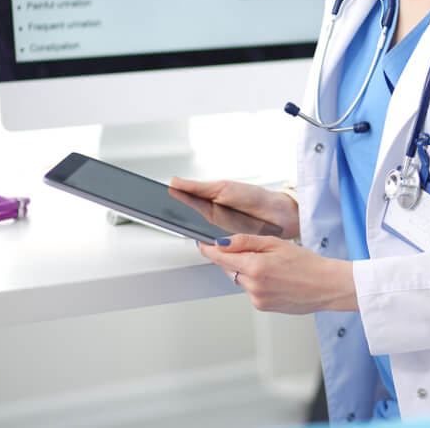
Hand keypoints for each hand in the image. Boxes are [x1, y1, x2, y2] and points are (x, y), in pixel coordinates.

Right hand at [169, 177, 299, 239]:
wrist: (279, 214)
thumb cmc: (253, 197)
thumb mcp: (223, 189)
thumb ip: (198, 188)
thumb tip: (174, 181)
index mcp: (206, 204)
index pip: (181, 206)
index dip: (167, 206)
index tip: (150, 203)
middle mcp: (209, 220)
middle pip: (187, 223)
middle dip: (176, 220)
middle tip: (162, 214)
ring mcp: (218, 234)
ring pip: (200, 238)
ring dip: (194, 235)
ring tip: (187, 227)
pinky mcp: (228, 246)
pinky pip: (215, 248)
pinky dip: (210, 246)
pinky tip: (207, 241)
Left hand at [199, 234, 357, 313]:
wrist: (327, 286)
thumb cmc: (307, 263)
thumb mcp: (276, 243)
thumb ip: (246, 242)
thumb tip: (222, 242)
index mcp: (255, 267)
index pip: (220, 257)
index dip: (209, 249)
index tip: (202, 243)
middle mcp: (253, 286)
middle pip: (229, 268)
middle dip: (234, 258)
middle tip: (256, 251)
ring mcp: (257, 299)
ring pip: (240, 280)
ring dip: (247, 271)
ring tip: (272, 267)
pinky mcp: (262, 307)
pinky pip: (250, 290)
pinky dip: (256, 282)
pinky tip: (275, 278)